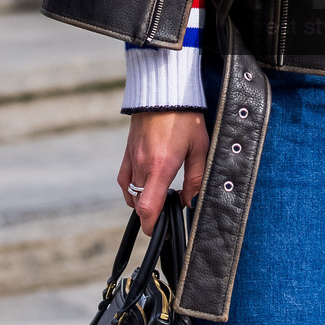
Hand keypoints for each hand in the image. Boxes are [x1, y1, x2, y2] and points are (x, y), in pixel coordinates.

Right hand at [119, 111, 208, 231]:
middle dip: (152, 215)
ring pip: (132, 192)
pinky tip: (143, 189)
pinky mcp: (127, 152)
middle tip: (169, 214)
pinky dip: (131, 189)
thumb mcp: (200, 148)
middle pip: (140, 204)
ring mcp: (132, 158)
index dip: (151, 226)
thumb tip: (189, 202)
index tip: (159, 232)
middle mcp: (142, 166)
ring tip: (159, 200)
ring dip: (143, 202)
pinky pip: (124, 179)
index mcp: (161, 167)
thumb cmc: (185, 118)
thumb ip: (195, 179)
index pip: (147, 208)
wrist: (164, 92)